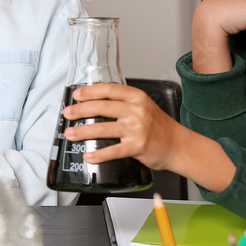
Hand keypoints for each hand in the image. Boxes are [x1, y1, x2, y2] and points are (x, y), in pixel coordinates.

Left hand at [62, 83, 183, 170]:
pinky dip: (99, 154)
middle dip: (80, 111)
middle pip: (102, 107)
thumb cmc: (158, 127)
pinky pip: (113, 150)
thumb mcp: (142, 106)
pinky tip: (88, 156)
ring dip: (83, 132)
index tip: (76, 95)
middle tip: (67, 114)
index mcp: (136, 97)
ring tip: (70, 134)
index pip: (109, 89)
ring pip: (104, 128)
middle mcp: (136, 110)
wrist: (178, 145)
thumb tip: (93, 103)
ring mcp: (137, 128)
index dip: (90, 91)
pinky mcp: (137, 146)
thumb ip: (122, 103)